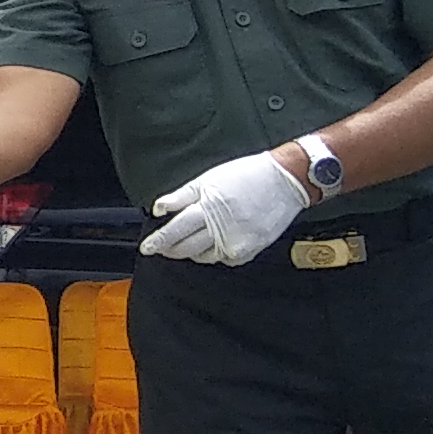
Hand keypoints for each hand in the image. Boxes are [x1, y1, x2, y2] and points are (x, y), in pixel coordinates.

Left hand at [142, 146, 316, 265]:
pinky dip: (213, 252)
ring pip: (203, 256)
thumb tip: (159, 208)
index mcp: (208, 209)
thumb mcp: (209, 179)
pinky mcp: (250, 251)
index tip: (146, 248)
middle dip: (171, 248)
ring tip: (188, 240)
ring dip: (191, 251)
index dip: (158, 241)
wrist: (286, 181)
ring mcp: (237, 243)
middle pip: (186, 248)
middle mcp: (222, 231)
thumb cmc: (247, 175)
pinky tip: (214, 240)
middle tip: (161, 246)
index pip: (176, 231)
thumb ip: (181, 197)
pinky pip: (223, 258)